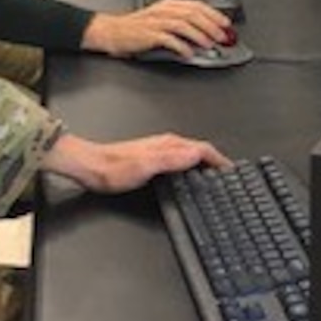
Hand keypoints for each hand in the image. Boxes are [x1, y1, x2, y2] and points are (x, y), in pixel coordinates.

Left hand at [45, 132, 226, 194]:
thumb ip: (172, 159)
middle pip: (198, 150)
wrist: (90, 167)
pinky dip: (190, 166)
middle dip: (215, 160)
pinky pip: (179, 160)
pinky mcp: (151, 159)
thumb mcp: (146, 166)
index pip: (202, 149)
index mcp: (168, 145)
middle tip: (226, 174)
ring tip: (212, 174)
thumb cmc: (112, 168)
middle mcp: (165, 145)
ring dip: (203, 162)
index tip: (230, 170)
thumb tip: (197, 154)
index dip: (219, 159)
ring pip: (189, 154)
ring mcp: (158, 151)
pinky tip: (186, 175)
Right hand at [81, 0, 233, 57]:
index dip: (214, 14)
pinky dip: (181, 46)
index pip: (197, 5)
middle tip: (222, 36)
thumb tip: (204, 31)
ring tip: (209, 45)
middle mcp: (164, 10)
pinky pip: (169, 39)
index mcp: (169, 4)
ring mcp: (156, 21)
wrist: (112, 32)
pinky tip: (189, 53)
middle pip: (193, 14)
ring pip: (184, 24)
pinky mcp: (149, 34)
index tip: (226, 24)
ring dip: (199, 35)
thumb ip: (181, 22)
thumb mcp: (161, 19)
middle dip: (211, 25)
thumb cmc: (137, 28)